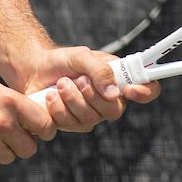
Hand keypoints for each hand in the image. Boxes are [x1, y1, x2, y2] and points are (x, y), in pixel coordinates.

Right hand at [0, 77, 55, 171]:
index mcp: (9, 101)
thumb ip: (14, 105)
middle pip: (29, 148)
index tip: (39, 132)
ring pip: (10, 158)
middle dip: (21, 144)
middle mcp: (2, 122)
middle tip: (8, 135)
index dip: (44, 131)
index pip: (45, 125)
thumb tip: (36, 121)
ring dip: (2, 151)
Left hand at [23, 46, 161, 132]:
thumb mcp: (81, 56)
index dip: (145, 92)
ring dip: (72, 99)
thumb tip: (114, 92)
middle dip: (92, 95)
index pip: (147, 89)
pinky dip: (58, 108)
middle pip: (114, 111)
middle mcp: (109, 101)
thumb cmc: (61, 60)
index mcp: (118, 80)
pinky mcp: (72, 124)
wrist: (34, 69)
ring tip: (60, 84)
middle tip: (77, 80)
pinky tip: (50, 96)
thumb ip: (99, 70)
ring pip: (90, 119)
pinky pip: (71, 124)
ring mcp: (91, 115)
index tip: (130, 89)